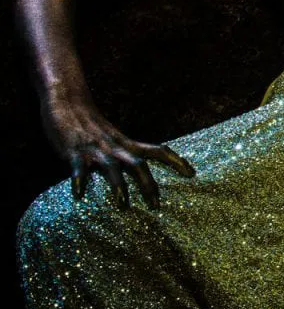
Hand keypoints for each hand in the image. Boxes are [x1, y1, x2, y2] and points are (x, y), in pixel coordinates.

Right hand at [44, 96, 193, 207]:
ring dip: (118, 186)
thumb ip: (125, 152)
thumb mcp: (114, 138)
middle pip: (138, 165)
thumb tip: (140, 172)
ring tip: (123, 204)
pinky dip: (79, 180)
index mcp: (127, 143)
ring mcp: (96, 149)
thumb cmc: (91, 125)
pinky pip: (79, 167)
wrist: (68, 102)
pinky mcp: (75, 152)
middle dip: (148, 185)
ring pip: (112, 167)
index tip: (191, 173)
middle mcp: (115, 146)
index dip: (176, 161)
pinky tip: (79, 193)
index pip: (158, 150)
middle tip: (156, 205)